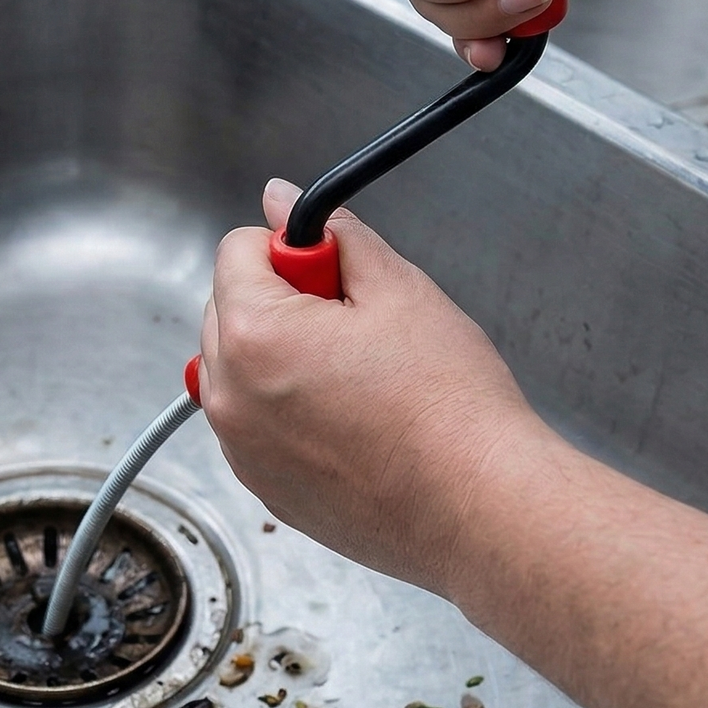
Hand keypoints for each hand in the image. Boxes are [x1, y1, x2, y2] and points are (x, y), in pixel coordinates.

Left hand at [197, 179, 553, 595]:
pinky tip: (355, 422)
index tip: (336, 272)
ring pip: (240, 370)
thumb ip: (333, 236)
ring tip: (361, 380)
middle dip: (282, 301)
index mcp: (252, 336)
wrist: (479, 506)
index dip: (293, 249)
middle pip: (228, 309)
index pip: (236, 251)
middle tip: (357, 326)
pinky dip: (288, 412)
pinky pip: (256, 426)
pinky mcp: (266, 490)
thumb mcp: (399, 289)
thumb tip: (282, 200)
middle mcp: (229, 398)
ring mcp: (242, 452)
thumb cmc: (448, 406)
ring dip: (282, 357)